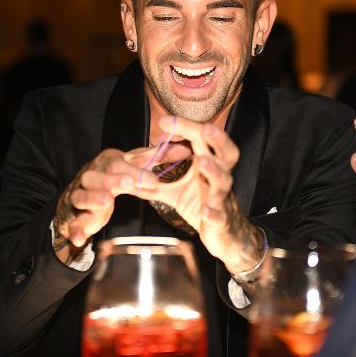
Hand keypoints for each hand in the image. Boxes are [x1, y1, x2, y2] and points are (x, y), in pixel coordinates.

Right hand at [52, 148, 157, 259]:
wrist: (79, 195)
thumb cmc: (110, 177)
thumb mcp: (131, 166)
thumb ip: (155, 158)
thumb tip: (183, 148)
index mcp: (106, 162)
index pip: (118, 163)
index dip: (135, 171)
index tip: (153, 181)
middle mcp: (90, 176)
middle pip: (97, 175)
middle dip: (113, 180)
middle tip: (129, 185)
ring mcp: (80, 197)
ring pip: (81, 196)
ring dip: (93, 198)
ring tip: (107, 202)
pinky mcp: (75, 217)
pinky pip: (73, 224)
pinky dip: (75, 231)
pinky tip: (80, 238)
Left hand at [135, 116, 263, 274]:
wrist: (223, 235)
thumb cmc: (202, 205)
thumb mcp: (175, 191)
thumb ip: (155, 182)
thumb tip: (130, 175)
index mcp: (208, 165)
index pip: (201, 140)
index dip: (186, 128)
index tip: (164, 121)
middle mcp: (218, 177)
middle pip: (225, 153)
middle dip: (218, 140)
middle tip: (206, 129)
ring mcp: (221, 198)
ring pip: (223, 181)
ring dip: (214, 171)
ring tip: (203, 163)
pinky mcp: (221, 221)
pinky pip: (219, 216)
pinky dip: (213, 213)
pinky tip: (206, 211)